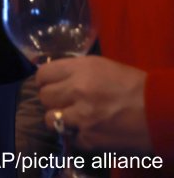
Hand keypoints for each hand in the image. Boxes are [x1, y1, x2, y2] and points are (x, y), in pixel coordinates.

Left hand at [37, 55, 151, 152]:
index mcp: (81, 68)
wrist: (162, 112)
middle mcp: (77, 90)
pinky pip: (70, 137)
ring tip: (74, 119)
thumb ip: (76, 71)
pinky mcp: (89, 138)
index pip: (42, 74)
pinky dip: (78, 136)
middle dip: (52, 100)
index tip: (51, 86)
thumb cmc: (136, 87)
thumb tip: (55, 77)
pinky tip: (91, 131)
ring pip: (49, 119)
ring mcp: (82, 116)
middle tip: (64, 103)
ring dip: (60, 120)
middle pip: (44, 96)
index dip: (45, 81)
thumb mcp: (103, 67)